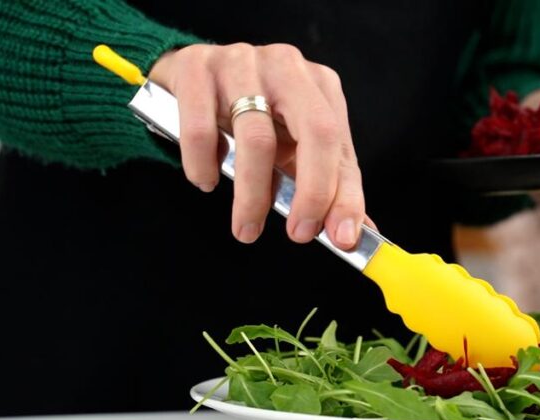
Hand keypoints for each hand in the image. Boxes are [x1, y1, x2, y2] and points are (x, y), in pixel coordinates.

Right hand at [149, 44, 364, 247]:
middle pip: (315, 131)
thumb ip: (324, 185)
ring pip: (256, 138)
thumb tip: (347, 232)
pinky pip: (201, 130)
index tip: (340, 236)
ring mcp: (240, 63)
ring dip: (252, 195)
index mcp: (319, 85)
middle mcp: (286, 67)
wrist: (192, 77)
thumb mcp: (293, 146)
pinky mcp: (195, 68)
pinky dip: (204, 167)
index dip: (344, 195)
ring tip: (246, 226)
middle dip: (312, 192)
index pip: (341, 144)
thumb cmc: (252, 114)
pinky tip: (206, 180)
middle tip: (299, 234)